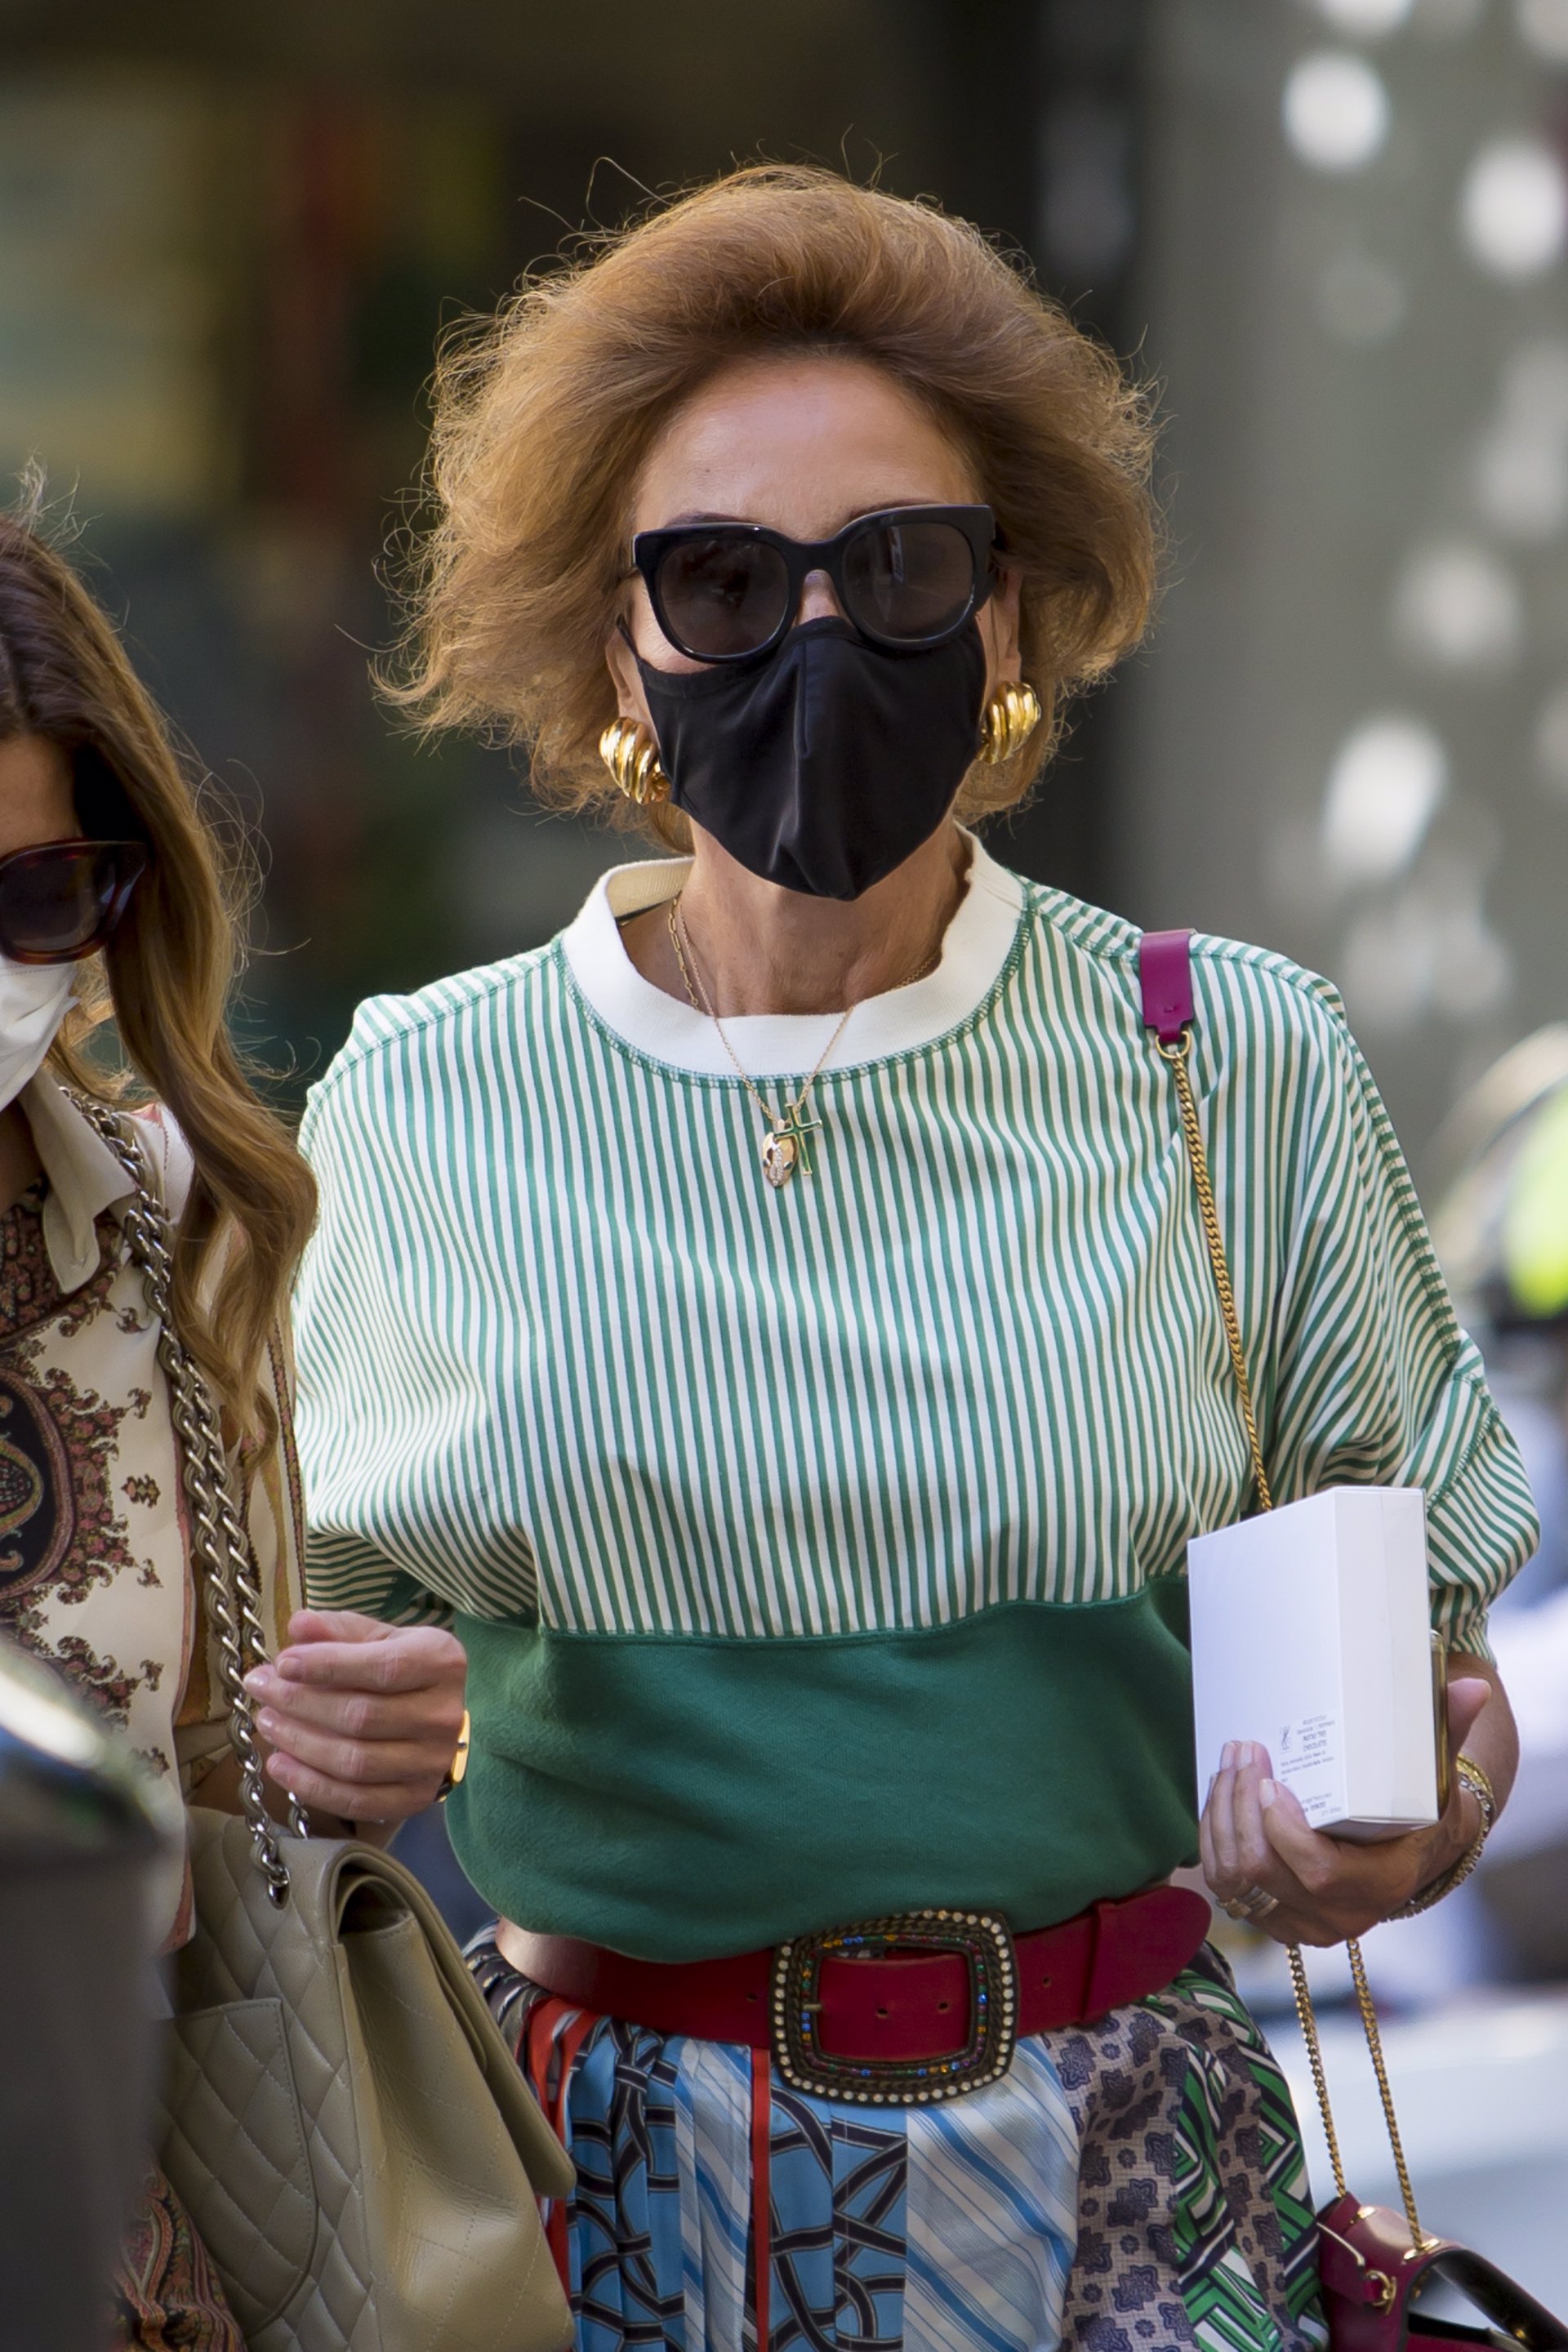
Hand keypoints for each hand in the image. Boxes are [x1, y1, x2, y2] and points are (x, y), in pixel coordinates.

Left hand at [244, 1609, 467, 1829]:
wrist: (435, 1716)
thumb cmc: (402, 1668)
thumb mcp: (379, 1637)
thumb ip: (340, 1629)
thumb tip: (300, 1625)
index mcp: (441, 1663)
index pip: (381, 1668)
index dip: (327, 1666)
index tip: (282, 1664)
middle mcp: (443, 1716)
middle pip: (361, 1717)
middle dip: (301, 1703)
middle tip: (262, 1689)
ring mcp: (431, 1763)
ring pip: (355, 1762)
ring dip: (299, 1744)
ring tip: (267, 1723)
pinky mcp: (414, 1799)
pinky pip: (355, 1800)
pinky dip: (310, 1785)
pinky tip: (279, 1764)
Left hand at [1199, 1676, 1491, 1944]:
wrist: (1409, 1854)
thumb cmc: (1421, 1807)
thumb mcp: (1436, 1771)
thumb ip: (1448, 1728)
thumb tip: (1473, 1687)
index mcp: (1382, 1884)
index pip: (1319, 1873)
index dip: (1284, 1832)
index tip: (1268, 1782)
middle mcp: (1339, 1916)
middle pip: (1265, 1871)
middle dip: (1241, 1807)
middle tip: (1244, 1751)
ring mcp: (1300, 1922)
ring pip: (1235, 1879)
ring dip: (1221, 1817)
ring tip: (1229, 1764)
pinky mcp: (1272, 1916)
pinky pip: (1225, 1884)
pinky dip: (1214, 1838)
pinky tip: (1219, 1795)